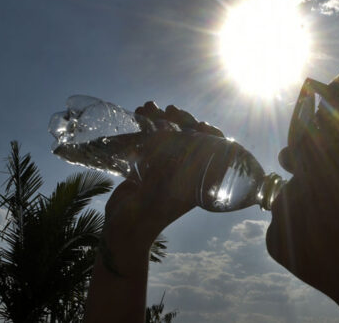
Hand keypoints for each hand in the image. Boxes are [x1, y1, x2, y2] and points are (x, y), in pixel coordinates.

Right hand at [101, 102, 224, 252]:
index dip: (211, 135)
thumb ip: (167, 166)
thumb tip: (170, 134)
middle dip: (181, 121)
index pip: (214, 152)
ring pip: (169, 137)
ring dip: (160, 119)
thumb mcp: (163, 191)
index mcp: (199, 182)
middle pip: (191, 139)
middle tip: (171, 110)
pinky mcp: (148, 167)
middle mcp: (185, 173)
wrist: (124, 231)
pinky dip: (145, 128)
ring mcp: (166, 168)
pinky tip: (138, 113)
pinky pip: (150, 142)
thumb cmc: (150, 215)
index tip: (201, 124)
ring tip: (148, 107)